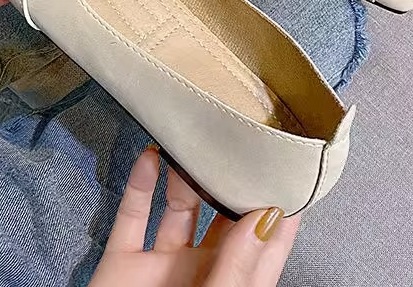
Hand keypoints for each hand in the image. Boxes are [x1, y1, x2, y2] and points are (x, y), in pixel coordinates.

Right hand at [91, 148, 300, 286]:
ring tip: (196, 143)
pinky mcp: (122, 265)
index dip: (280, 207)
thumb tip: (268, 217)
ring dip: (186, 176)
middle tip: (240, 139)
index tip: (290, 166)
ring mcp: (161, 267)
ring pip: (178, 208)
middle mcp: (202, 273)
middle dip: (231, 180)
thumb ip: (240, 268)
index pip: (266, 243)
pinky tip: (152, 157)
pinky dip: (140, 185)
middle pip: (222, 216)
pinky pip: (132, 217)